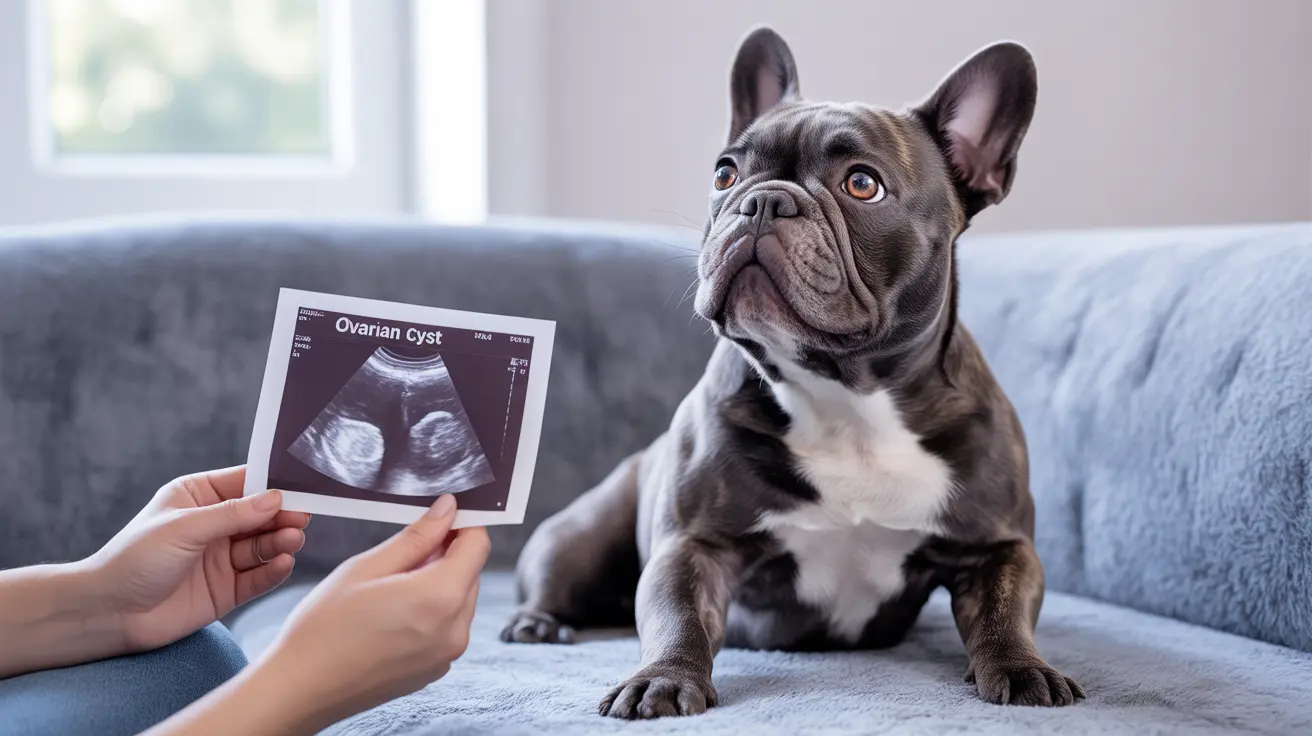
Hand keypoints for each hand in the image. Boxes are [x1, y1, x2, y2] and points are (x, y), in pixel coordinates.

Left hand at [86, 466, 310, 651]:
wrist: (109, 614)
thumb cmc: (134, 559)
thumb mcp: (184, 528)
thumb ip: (232, 514)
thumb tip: (275, 498)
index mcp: (198, 497)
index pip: (245, 484)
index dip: (273, 485)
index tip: (301, 487)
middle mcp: (214, 525)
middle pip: (260, 516)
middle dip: (281, 516)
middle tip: (301, 517)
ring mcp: (221, 558)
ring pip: (263, 546)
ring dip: (280, 542)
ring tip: (292, 540)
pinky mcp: (227, 589)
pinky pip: (258, 577)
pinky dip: (273, 570)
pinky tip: (283, 563)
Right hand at [251, 493, 488, 731]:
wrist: (300, 689)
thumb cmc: (324, 627)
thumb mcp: (367, 567)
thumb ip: (417, 536)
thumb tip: (448, 509)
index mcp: (440, 598)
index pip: (478, 545)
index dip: (462, 525)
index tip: (437, 518)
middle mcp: (455, 630)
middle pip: (470, 572)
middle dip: (445, 555)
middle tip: (399, 556)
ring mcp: (447, 655)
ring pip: (460, 599)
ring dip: (437, 583)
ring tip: (389, 589)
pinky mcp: (436, 669)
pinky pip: (447, 626)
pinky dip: (431, 611)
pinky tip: (392, 615)